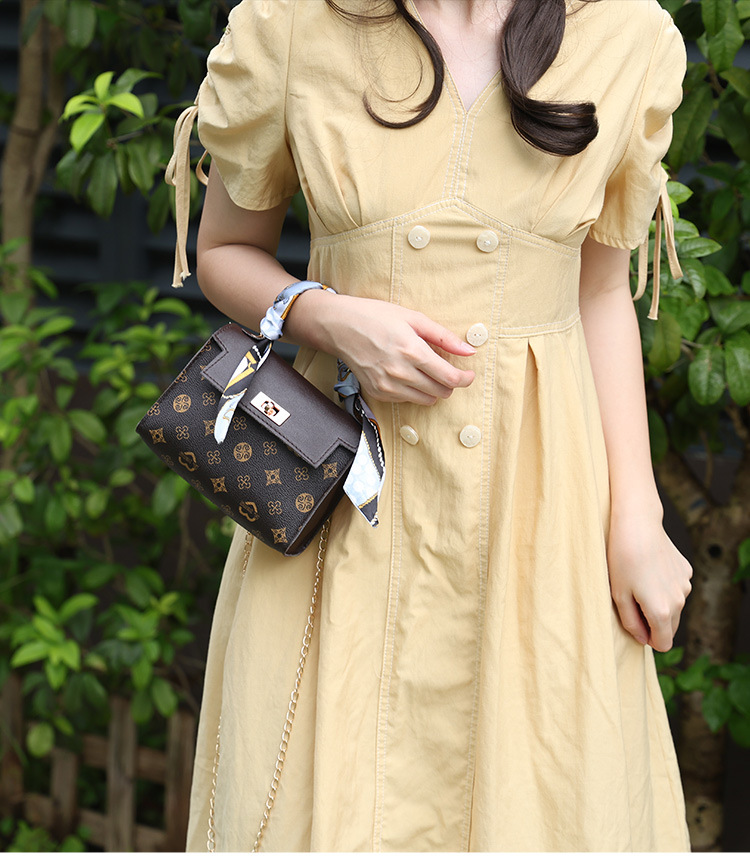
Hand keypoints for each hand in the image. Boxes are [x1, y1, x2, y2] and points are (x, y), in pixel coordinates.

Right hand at [294, 293, 475, 404]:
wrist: (339, 327)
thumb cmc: (376, 316)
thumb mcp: (413, 318)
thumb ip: (443, 337)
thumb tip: (469, 351)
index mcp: (412, 351)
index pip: (449, 378)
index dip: (465, 379)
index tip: (468, 375)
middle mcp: (400, 373)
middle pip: (440, 392)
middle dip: (449, 383)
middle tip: (446, 370)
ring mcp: (387, 386)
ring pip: (425, 400)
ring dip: (433, 389)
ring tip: (426, 371)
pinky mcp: (378, 393)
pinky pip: (407, 400)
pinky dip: (413, 390)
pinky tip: (406, 373)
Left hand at [607, 510, 692, 651]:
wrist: (637, 525)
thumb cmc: (622, 559)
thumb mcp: (618, 595)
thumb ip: (631, 623)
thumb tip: (644, 639)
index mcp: (661, 611)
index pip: (663, 644)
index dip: (648, 639)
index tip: (636, 625)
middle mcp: (679, 600)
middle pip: (670, 628)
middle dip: (654, 623)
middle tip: (633, 603)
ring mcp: (685, 585)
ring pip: (674, 608)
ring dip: (660, 604)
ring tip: (640, 582)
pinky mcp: (687, 571)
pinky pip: (677, 589)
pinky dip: (665, 586)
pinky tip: (650, 569)